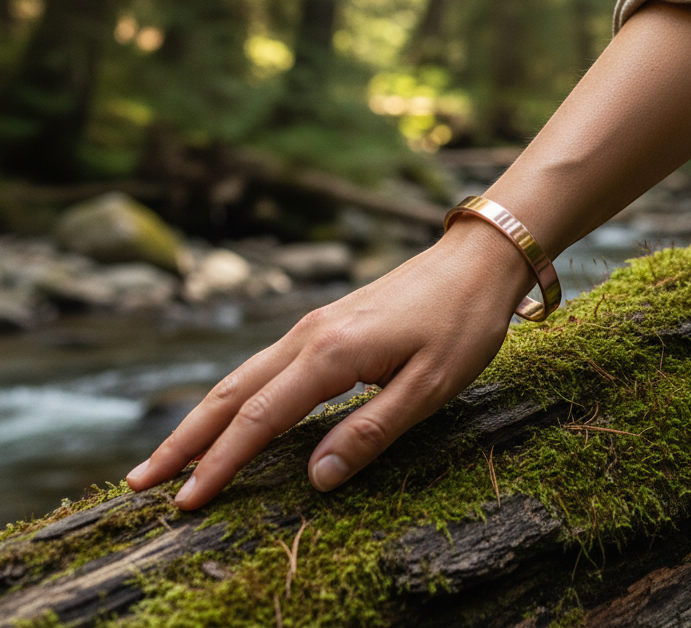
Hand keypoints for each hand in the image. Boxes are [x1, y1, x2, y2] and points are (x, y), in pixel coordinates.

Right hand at [126, 220, 532, 508]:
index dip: (220, 464)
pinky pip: (267, 364)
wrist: (477, 260)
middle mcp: (311, 335)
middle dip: (185, 440)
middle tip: (140, 483)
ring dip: (204, 417)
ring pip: (244, 375)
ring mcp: (316, 324)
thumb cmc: (462, 323)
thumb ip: (371, 431)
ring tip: (172, 455)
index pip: (259, 418)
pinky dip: (236, 395)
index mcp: (331, 353)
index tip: (183, 503)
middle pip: (232, 392)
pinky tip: (233, 413)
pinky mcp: (328, 323)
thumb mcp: (430, 386)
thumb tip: (317, 477)